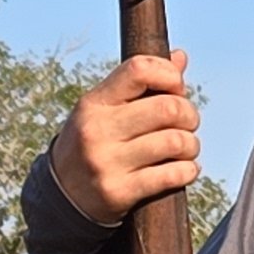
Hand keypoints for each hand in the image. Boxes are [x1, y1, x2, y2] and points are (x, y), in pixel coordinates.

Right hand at [44, 52, 200, 227]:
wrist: (62, 196)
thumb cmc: (93, 144)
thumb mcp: (105, 110)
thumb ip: (140, 85)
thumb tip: (180, 58)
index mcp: (94, 103)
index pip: (139, 69)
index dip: (169, 75)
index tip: (176, 89)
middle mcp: (97, 130)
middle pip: (167, 108)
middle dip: (189, 115)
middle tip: (188, 124)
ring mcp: (106, 163)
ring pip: (174, 142)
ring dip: (191, 145)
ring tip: (186, 148)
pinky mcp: (118, 192)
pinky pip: (170, 175)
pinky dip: (187, 171)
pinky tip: (185, 169)